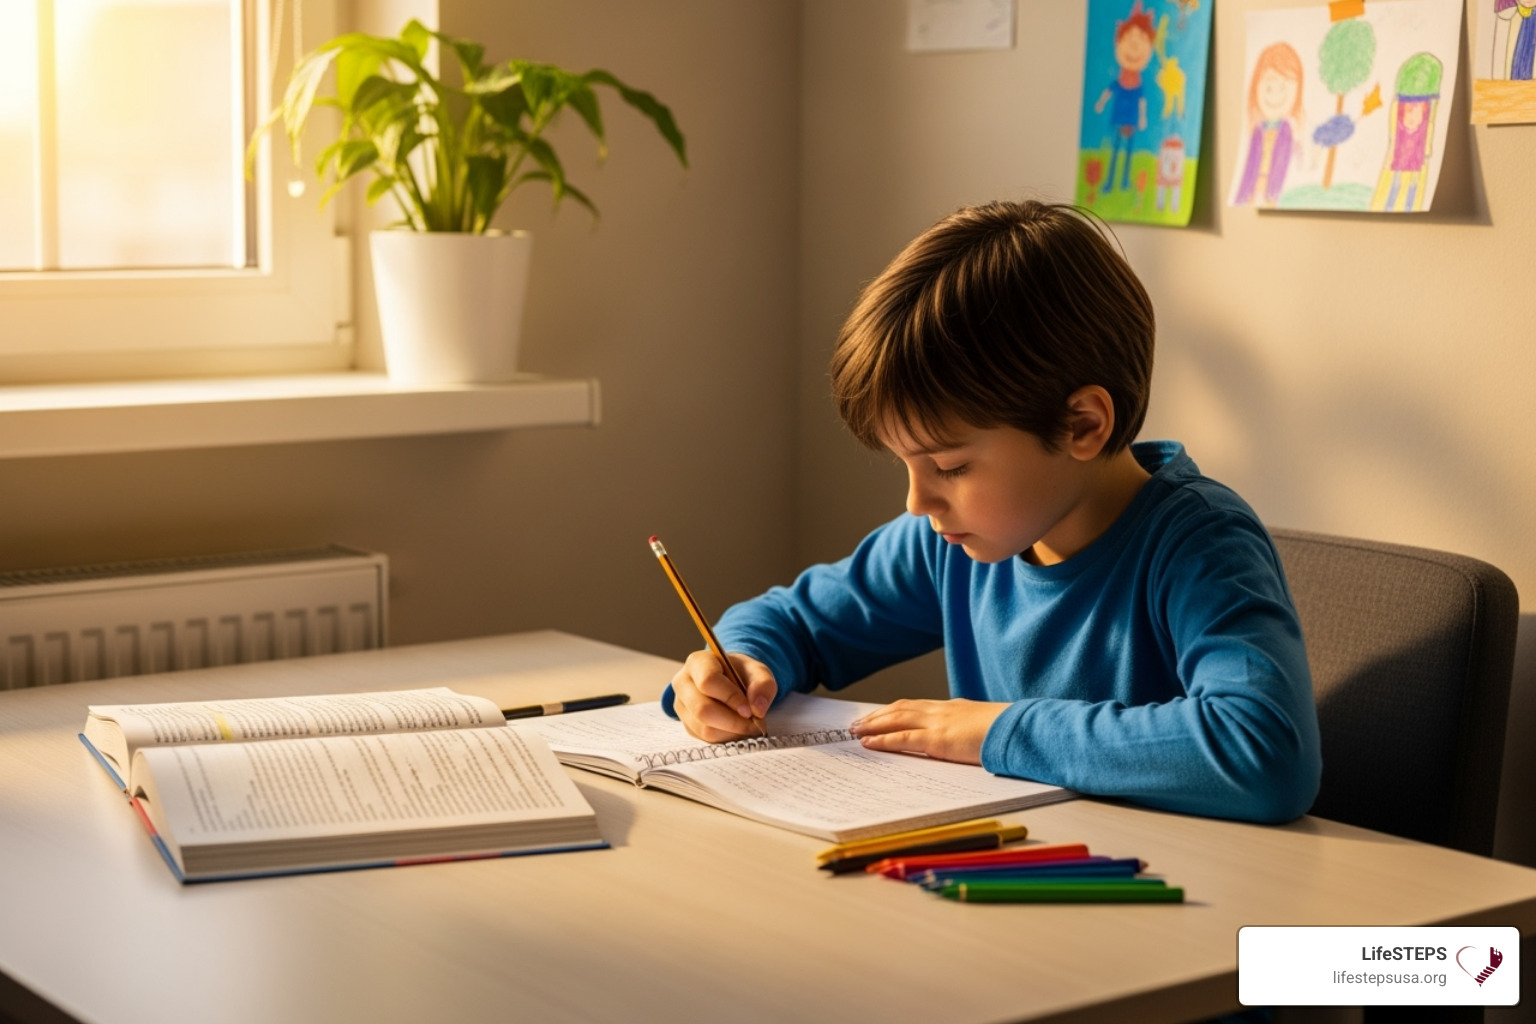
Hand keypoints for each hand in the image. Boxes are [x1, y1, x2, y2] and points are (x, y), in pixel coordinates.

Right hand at [671, 649, 776, 742]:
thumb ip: (763, 684)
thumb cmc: (742, 673)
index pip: (708, 681)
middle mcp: (683, 683)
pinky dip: (726, 738)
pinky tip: (737, 730)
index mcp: (698, 662)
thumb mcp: (758, 671)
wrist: (731, 681)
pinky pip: (705, 738)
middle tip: (754, 724)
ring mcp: (682, 705)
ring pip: (704, 728)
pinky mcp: (686, 723)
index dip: (730, 697)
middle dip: (733, 721)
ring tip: (748, 727)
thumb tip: (758, 709)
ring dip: (731, 732)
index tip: (749, 710)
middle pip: (702, 709)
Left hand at [848, 699, 1009, 764]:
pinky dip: (883, 740)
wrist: (1019, 728)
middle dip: (875, 716)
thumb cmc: (1007, 730)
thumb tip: (961, 738)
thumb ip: (967, 729)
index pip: (914, 706)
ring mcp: (938, 723)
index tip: (877, 715)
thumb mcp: (983, 726)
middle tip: (856, 723)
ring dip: (872, 725)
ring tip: (855, 731)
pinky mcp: (938, 740)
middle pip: (899, 709)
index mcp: (951, 708)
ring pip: (895, 720)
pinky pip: (903, 739)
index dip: (892, 710)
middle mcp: (940, 711)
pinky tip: (869, 744)